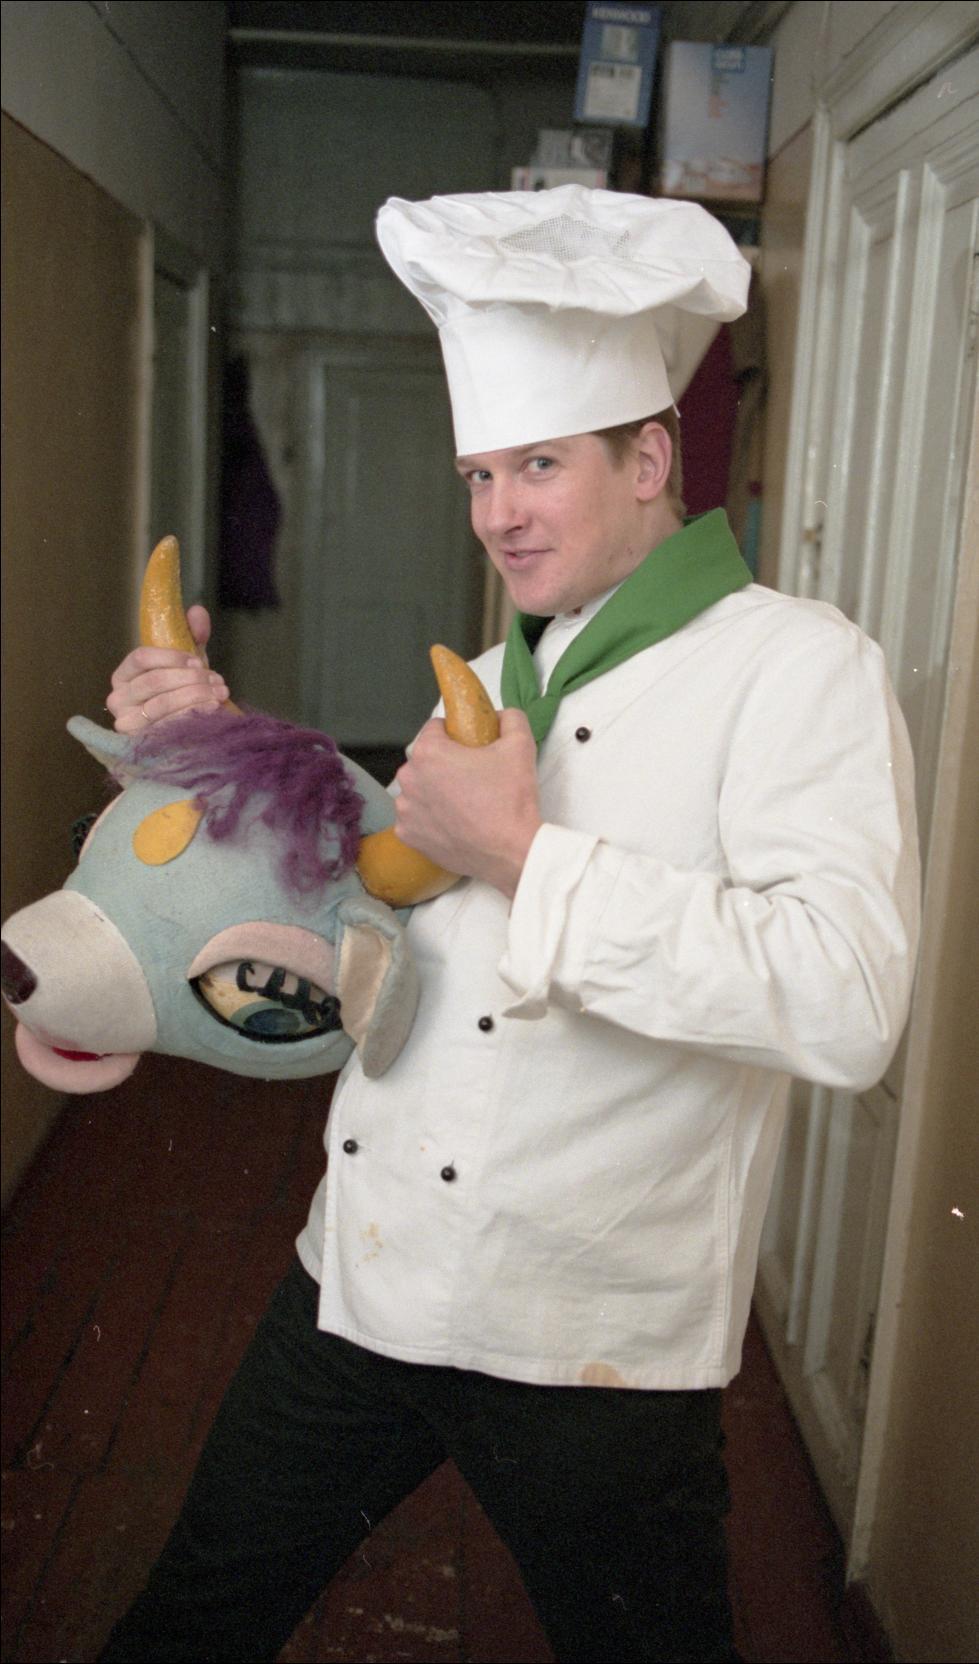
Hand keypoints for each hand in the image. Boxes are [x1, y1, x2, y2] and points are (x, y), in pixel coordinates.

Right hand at [106, 606, 229, 733]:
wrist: (187, 732)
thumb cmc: (183, 694)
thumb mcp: (187, 664)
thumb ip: (192, 636)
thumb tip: (197, 611)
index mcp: (124, 676)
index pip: (140, 658)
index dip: (171, 657)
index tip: (197, 661)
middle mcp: (118, 699)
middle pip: (154, 681)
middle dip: (190, 679)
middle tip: (217, 680)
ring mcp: (127, 724)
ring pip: (161, 704)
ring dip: (195, 696)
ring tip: (220, 693)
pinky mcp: (140, 744)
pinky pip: (167, 726)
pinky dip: (192, 715)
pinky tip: (212, 710)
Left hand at [393, 708, 541, 898]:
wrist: (511, 852)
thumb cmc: (511, 800)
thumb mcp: (520, 745)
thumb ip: (510, 719)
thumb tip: (501, 716)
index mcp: (428, 752)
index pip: (434, 728)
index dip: (455, 734)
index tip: (470, 748)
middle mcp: (409, 779)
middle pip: (424, 760)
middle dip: (444, 764)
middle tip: (473, 778)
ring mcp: (406, 810)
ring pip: (418, 789)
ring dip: (435, 791)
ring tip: (464, 802)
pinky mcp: (409, 836)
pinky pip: (416, 817)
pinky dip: (430, 818)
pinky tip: (453, 822)